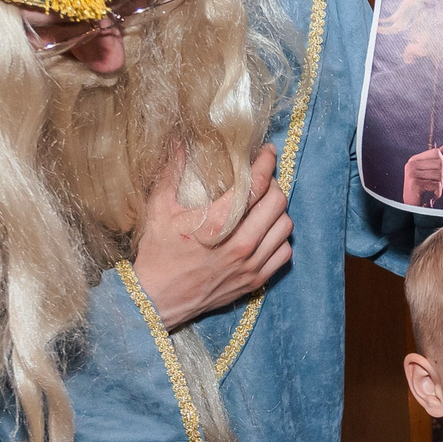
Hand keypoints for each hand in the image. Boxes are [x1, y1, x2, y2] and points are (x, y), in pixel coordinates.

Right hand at [130, 143, 292, 328]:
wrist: (157, 299)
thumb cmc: (158, 252)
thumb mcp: (159, 209)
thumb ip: (172, 173)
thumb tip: (180, 142)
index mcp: (217, 224)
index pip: (256, 185)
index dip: (266, 163)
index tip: (267, 153)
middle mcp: (240, 245)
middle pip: (277, 203)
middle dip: (273, 184)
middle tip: (263, 179)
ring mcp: (250, 265)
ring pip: (285, 227)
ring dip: (278, 211)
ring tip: (265, 204)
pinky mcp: (255, 281)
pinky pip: (284, 253)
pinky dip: (280, 239)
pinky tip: (266, 232)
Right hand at [402, 144, 442, 206]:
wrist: (414, 209)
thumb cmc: (424, 192)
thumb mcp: (432, 173)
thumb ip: (439, 160)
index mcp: (415, 160)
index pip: (437, 152)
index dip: (441, 165)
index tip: (432, 175)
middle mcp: (411, 164)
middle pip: (440, 163)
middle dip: (441, 177)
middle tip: (431, 185)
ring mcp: (411, 173)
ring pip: (439, 174)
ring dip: (439, 186)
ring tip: (429, 191)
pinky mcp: (414, 183)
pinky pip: (436, 185)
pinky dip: (436, 193)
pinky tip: (428, 196)